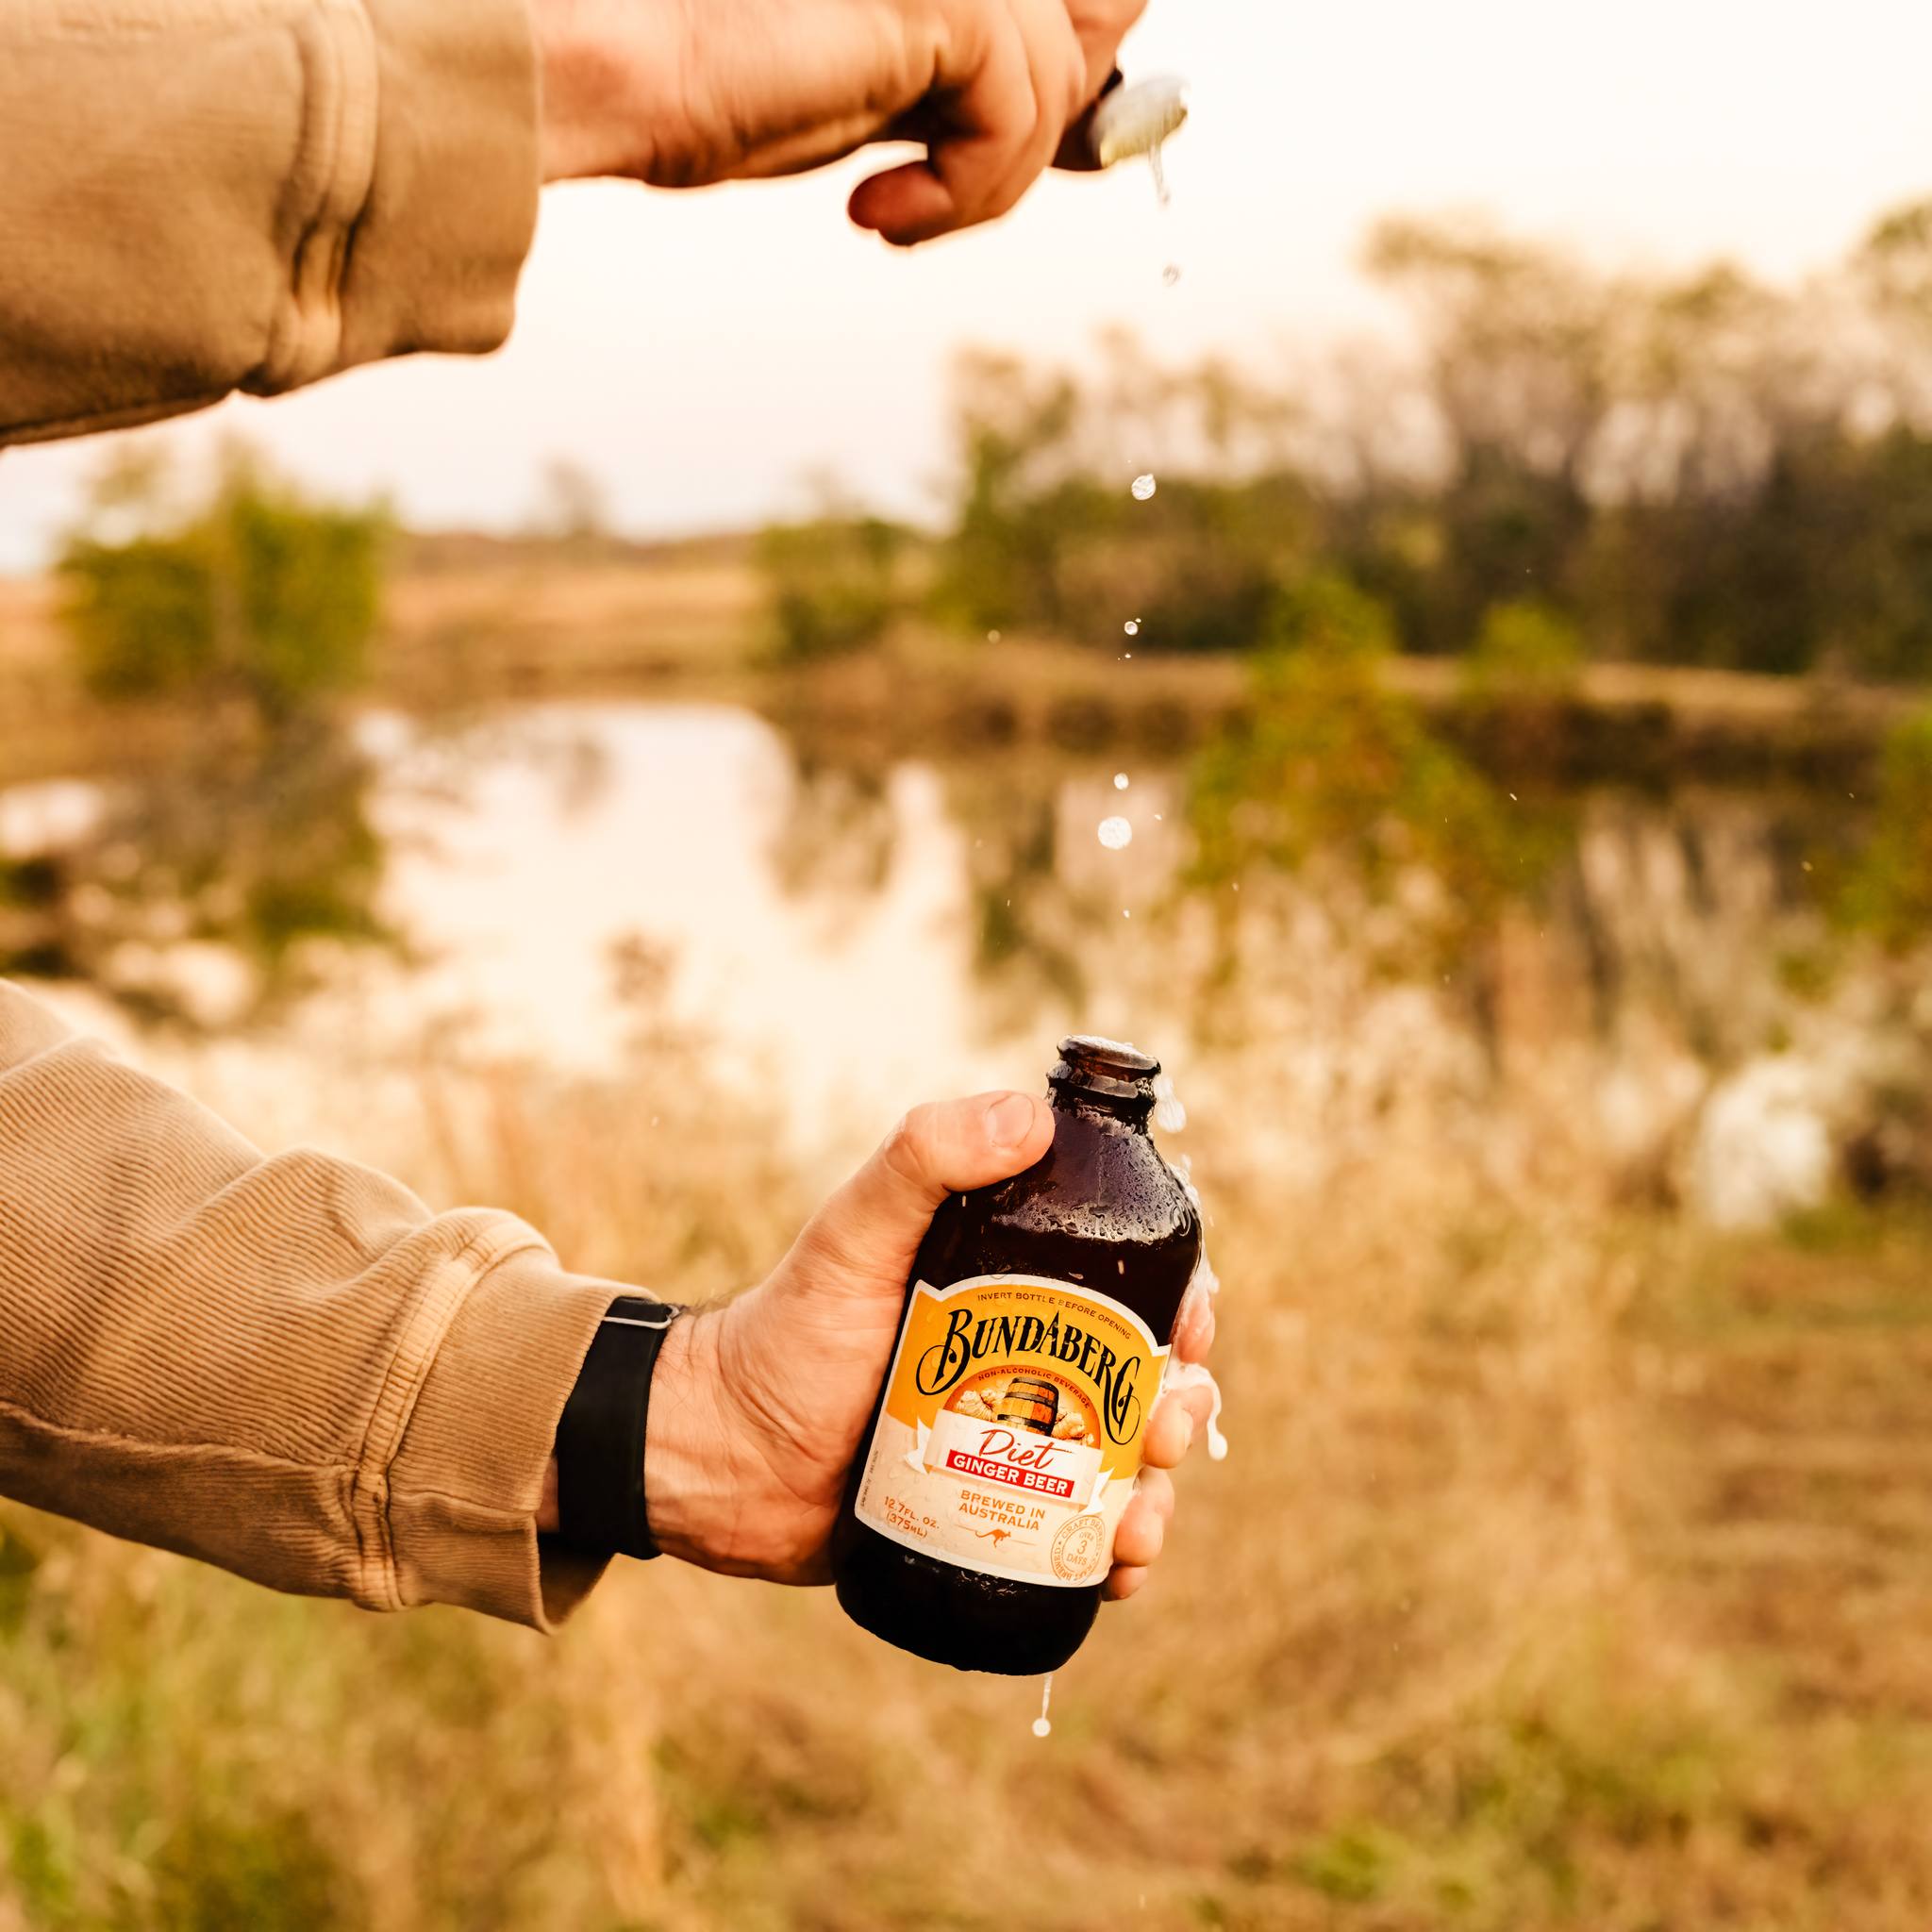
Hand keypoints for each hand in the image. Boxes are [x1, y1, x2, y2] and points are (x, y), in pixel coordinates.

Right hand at [532, 0, 1147, 243]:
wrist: (641, 79)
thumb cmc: (737, 89)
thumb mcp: (896, 88)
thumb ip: (985, 82)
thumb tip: (1094, 122)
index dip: (1078, 67)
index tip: (1005, 154)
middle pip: (1096, 25)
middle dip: (1030, 135)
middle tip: (928, 190)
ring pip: (1056, 83)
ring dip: (983, 187)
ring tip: (893, 214)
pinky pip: (1015, 116)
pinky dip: (962, 193)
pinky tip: (881, 214)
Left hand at [634, 1091, 1217, 1597]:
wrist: (719, 1462)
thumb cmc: (782, 1335)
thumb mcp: (852, 1237)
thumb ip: (921, 1160)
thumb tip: (1030, 1117)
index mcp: (1016, 1285)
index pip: (1131, 1280)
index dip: (1183, 1300)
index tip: (1191, 1324)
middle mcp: (1031, 1362)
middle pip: (1150, 1378)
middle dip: (1182, 1405)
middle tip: (1161, 1430)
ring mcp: (1019, 1445)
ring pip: (1130, 1466)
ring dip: (1162, 1490)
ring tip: (1136, 1519)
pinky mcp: (998, 1518)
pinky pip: (1082, 1536)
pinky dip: (1118, 1554)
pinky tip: (1116, 1567)